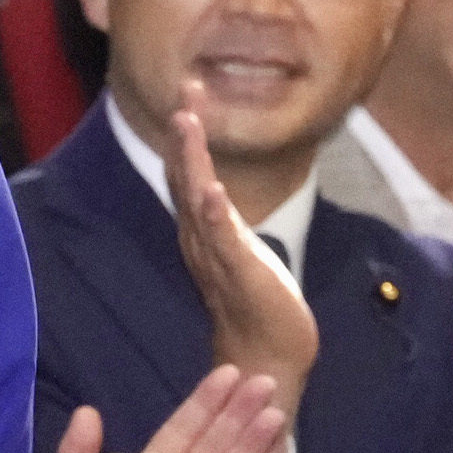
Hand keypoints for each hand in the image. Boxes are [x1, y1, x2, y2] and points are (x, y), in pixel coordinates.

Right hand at [169, 104, 316, 419]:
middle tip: (186, 93)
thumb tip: (213, 194)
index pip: (189, 174)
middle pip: (185, 177)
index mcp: (203, 232)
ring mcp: (217, 257)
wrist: (266, 358)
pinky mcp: (239, 275)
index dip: (189, 135)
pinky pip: (223, 240)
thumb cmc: (257, 306)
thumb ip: (224, 223)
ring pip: (197, 199)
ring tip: (188, 123)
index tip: (191, 93)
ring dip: (192, 160)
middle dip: (186, 135)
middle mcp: (200, 240)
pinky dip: (213, 214)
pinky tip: (210, 189)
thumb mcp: (241, 252)